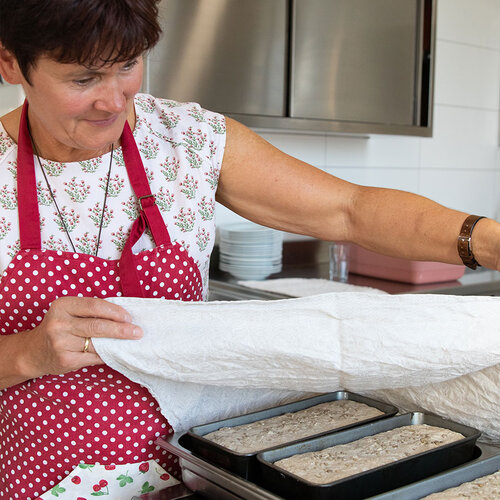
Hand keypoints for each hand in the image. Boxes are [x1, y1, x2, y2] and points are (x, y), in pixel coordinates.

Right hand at [23, 296, 141, 378]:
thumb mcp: (69, 312)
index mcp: (62, 306)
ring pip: (97, 343)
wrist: (34, 352)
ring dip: (117, 343)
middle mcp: (59, 324)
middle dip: (121, 329)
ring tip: (130, 342)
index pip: (95, 306)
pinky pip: (94, 357)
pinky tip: (115, 353)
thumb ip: (91, 311)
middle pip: (98, 325)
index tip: (129, 317)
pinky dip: (107, 355)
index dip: (115, 311)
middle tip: (138, 332)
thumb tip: (124, 316)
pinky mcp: (65, 360)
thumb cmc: (60, 327)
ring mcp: (61, 343)